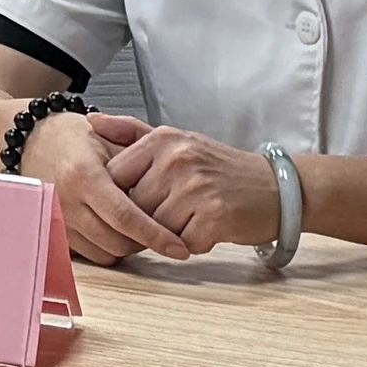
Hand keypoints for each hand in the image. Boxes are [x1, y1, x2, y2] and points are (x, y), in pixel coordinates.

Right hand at [20, 108, 192, 265]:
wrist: (31, 140)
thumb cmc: (72, 137)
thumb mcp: (109, 138)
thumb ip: (140, 163)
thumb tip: (173, 194)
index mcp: (84, 176)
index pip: (125, 216)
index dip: (155, 235)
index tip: (178, 247)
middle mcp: (67, 201)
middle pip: (116, 242)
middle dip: (144, 243)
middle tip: (162, 231)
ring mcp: (58, 220)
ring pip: (104, 254)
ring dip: (126, 246)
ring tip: (137, 226)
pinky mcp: (55, 231)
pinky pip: (90, 254)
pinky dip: (108, 247)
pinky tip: (116, 228)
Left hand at [105, 123, 279, 256]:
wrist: (276, 188)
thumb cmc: (219, 169)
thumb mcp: (177, 141)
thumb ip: (131, 133)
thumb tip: (91, 122)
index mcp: (162, 139)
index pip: (114, 176)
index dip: (121, 197)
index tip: (137, 201)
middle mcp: (177, 159)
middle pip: (133, 206)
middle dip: (147, 218)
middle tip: (175, 211)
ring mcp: (195, 187)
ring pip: (154, 228)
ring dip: (171, 233)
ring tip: (193, 216)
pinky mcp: (213, 216)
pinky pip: (181, 243)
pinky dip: (193, 243)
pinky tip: (208, 227)